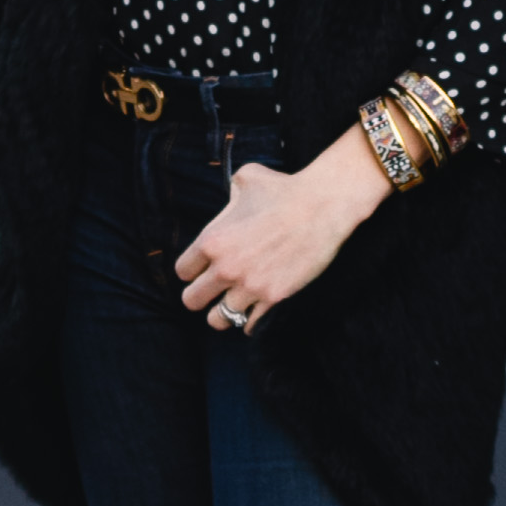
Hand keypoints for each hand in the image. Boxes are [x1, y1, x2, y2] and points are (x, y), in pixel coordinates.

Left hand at [177, 133, 388, 331]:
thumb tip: (231, 202)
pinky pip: (250, 325)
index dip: (192, 270)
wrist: (322, 205)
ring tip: (232, 304)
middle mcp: (225, 267)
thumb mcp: (245, 180)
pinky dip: (250, 322)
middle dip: (200, 296)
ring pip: (218, 319)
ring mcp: (249, 286)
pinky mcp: (274, 297)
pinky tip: (254, 313)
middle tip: (213, 291)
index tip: (202, 269)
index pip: (183, 271)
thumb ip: (229, 197)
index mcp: (212, 240)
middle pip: (192, 300)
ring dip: (223, 313)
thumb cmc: (284, 188)